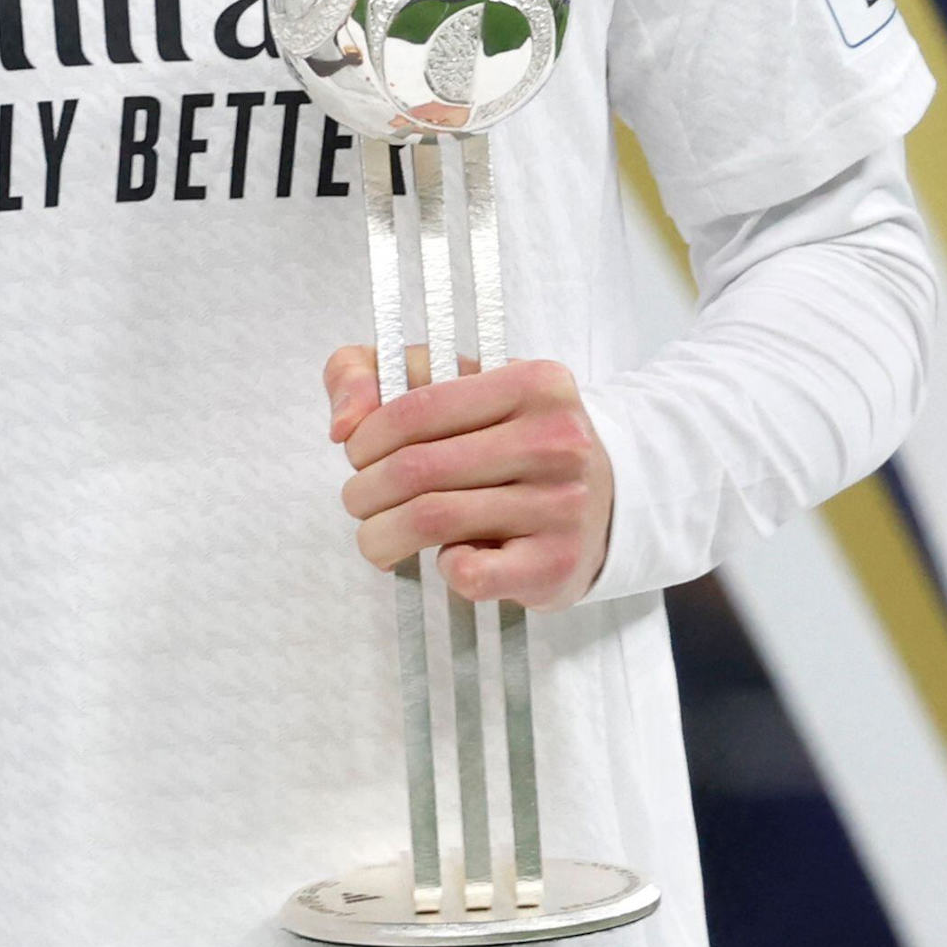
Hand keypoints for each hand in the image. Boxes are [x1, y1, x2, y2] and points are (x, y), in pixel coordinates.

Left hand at [324, 346, 612, 607]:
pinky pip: (471, 574)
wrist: (605, 496)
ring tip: (378, 535)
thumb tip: (341, 425)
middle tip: (360, 500)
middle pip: (416, 469)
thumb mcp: (444, 379)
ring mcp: (564, 505)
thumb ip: (367, 372)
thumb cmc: (505, 435)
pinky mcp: (558, 563)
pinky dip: (441, 569)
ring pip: (432, 519)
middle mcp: (558, 441)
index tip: (357, 455)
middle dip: (363, 491)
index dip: (364, 440)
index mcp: (533, 383)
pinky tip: (447, 557)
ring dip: (380, 535)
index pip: (413, 410)